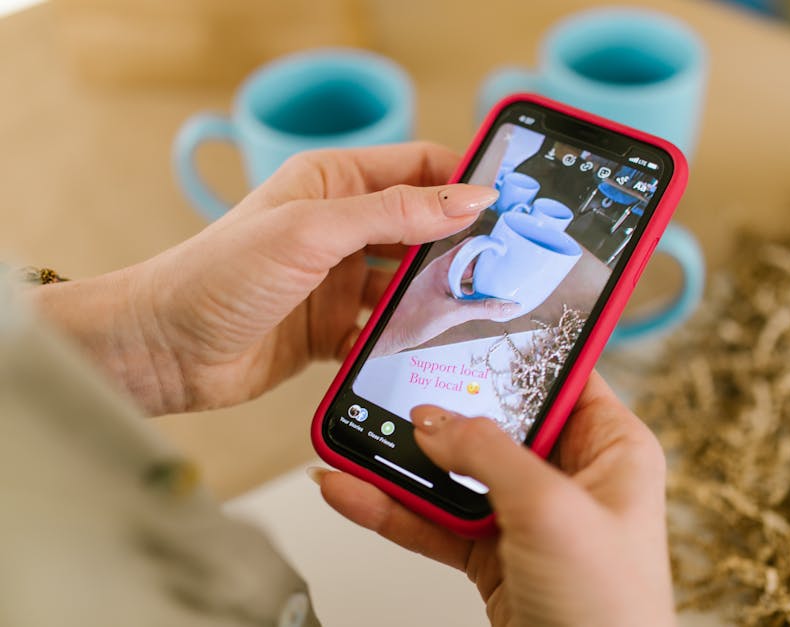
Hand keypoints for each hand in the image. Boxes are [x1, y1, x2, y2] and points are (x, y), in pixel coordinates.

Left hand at [32, 142, 497, 414]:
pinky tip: (425, 351)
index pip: (418, 168)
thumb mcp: (312, 230)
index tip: (507, 206)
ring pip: (406, 284)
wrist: (163, 349)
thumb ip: (393, 213)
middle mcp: (340, 228)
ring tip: (474, 313)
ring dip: (434, 298)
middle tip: (503, 267)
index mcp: (333, 182)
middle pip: (420, 229)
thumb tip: (469, 197)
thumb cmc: (217, 274)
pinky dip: (403, 340)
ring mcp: (337, 280)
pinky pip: (384, 330)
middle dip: (458, 246)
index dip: (462, 182)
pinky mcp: (332, 327)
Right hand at [316, 372, 675, 626]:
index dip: (517, 350)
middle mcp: (570, 476)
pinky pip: (436, 519)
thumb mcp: (552, 511)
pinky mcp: (492, 552)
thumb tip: (434, 421)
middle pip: (494, 422)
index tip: (471, 326)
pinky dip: (395, 509)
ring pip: (456, 472)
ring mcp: (528, 515)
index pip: (560, 374)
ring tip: (354, 440)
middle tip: (393, 386)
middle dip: (441, 410)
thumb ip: (488, 455)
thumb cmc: (611, 612)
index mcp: (611, 447)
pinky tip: (356, 492)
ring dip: (403, 462)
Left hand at [371, 242, 520, 356]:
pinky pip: (465, 288)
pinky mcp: (442, 296)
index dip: (490, 245)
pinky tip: (489, 301)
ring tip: (506, 286)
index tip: (509, 250)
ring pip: (470, 275)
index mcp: (442, 266)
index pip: (471, 245)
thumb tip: (509, 306)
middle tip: (515, 270)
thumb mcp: (451, 315)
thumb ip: (482, 309)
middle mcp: (443, 271)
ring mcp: (442, 283)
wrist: (389, 336)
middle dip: (493, 264)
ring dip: (486, 280)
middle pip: (474, 260)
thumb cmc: (409, 321)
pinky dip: (478, 292)